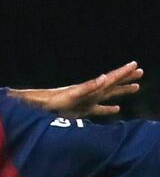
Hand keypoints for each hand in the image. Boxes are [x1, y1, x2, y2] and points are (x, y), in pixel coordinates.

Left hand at [11, 61, 141, 117]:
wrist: (35, 108)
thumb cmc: (50, 102)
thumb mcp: (70, 95)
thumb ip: (87, 88)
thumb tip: (103, 78)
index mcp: (88, 88)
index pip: (108, 79)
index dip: (121, 73)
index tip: (134, 64)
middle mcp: (88, 93)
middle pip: (111, 84)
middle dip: (125, 78)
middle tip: (140, 72)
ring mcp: (85, 102)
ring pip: (107, 95)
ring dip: (121, 92)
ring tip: (136, 87)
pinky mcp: (80, 111)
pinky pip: (98, 110)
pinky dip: (108, 109)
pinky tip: (117, 109)